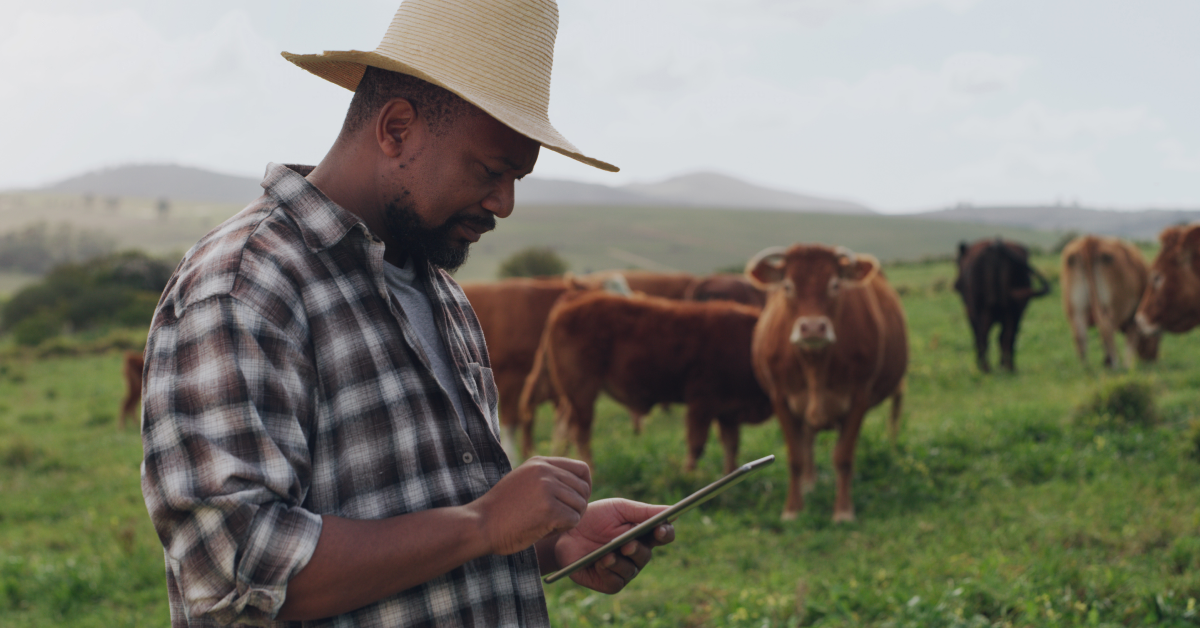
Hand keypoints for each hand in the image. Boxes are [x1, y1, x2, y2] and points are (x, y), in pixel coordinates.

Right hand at [467, 457, 590, 555]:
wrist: (480, 524)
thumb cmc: (500, 510)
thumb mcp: (523, 481)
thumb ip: (547, 478)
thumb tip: (580, 485)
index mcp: (540, 462)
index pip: (582, 469)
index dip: (584, 487)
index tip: (575, 501)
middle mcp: (545, 471)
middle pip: (584, 488)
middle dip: (577, 507)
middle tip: (560, 519)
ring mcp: (547, 488)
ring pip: (580, 505)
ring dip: (569, 519)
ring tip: (548, 524)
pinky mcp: (549, 508)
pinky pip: (573, 520)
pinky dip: (563, 529)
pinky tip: (545, 530)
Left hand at [551, 498, 675, 592]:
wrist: (565, 533)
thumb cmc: (593, 517)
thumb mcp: (619, 509)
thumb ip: (644, 511)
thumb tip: (671, 511)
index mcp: (643, 534)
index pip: (663, 536)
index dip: (665, 533)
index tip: (660, 529)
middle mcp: (636, 554)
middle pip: (647, 555)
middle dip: (638, 550)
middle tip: (627, 544)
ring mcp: (623, 569)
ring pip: (631, 570)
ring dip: (620, 562)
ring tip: (607, 555)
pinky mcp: (608, 582)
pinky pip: (616, 582)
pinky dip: (608, 572)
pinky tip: (599, 563)